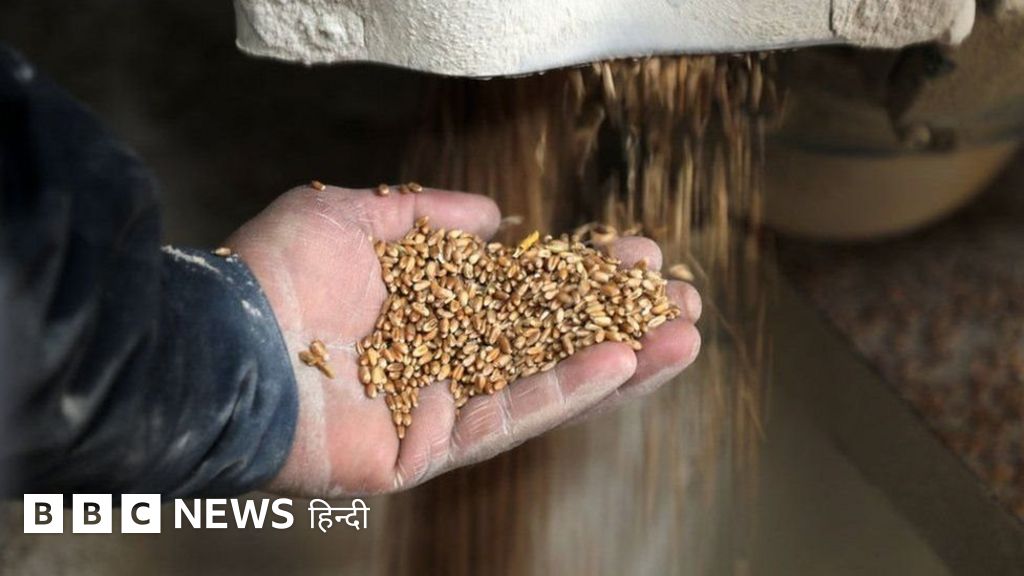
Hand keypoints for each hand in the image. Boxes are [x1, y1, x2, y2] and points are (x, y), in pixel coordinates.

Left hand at [227, 185, 701, 496]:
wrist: (225, 342)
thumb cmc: (276, 276)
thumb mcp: (352, 215)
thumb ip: (425, 214)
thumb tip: (494, 216)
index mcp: (427, 310)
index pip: (524, 295)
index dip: (582, 277)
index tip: (637, 254)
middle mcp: (441, 360)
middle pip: (548, 343)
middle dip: (618, 320)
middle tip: (680, 299)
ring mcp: (438, 410)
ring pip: (546, 384)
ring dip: (618, 362)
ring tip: (684, 335)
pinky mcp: (430, 451)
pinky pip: (508, 419)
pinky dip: (567, 391)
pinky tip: (622, 362)